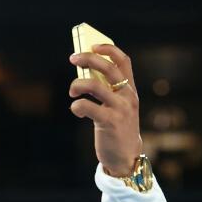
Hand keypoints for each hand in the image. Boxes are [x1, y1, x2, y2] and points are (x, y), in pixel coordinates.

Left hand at [68, 44, 144, 176]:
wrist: (126, 155)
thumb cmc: (116, 127)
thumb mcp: (116, 106)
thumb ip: (106, 90)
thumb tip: (83, 73)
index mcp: (130, 89)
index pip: (124, 61)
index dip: (109, 49)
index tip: (93, 46)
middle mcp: (128, 96)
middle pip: (107, 68)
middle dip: (88, 59)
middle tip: (73, 59)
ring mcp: (120, 108)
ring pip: (95, 85)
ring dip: (77, 84)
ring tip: (72, 92)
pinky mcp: (110, 122)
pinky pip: (88, 107)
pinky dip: (77, 105)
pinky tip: (76, 109)